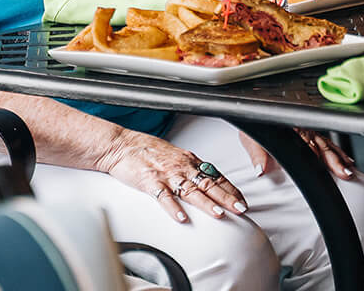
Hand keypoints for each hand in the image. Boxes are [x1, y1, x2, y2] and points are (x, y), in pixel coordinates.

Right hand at [104, 130, 246, 223]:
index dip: (231, 189)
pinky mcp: (150, 182)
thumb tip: (207, 179)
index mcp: (189, 161)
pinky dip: (173, 208)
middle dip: (226, 197)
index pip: (215, 176)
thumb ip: (191, 170)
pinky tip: (181, 217)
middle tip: (240, 209)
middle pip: (208, 184)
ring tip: (218, 214)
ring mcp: (166, 175)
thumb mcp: (175, 157)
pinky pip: (163, 197)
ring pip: (190, 190)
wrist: (121, 145)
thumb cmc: (147, 151)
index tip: (242, 201)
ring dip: (205, 203)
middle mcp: (181, 167)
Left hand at [237, 129, 356, 179]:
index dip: (317, 157)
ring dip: (339, 157)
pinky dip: (338, 151)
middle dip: (335, 160)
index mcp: (290, 131)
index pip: (306, 146)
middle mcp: (302, 130)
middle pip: (321, 146)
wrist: (255, 111)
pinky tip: (346, 159)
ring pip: (327, 144)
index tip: (326, 168)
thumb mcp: (251, 139)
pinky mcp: (312, 132)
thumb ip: (257, 154)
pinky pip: (328, 141)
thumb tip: (260, 170)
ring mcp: (309, 131)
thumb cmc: (253, 125)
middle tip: (345, 172)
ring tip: (349, 169)